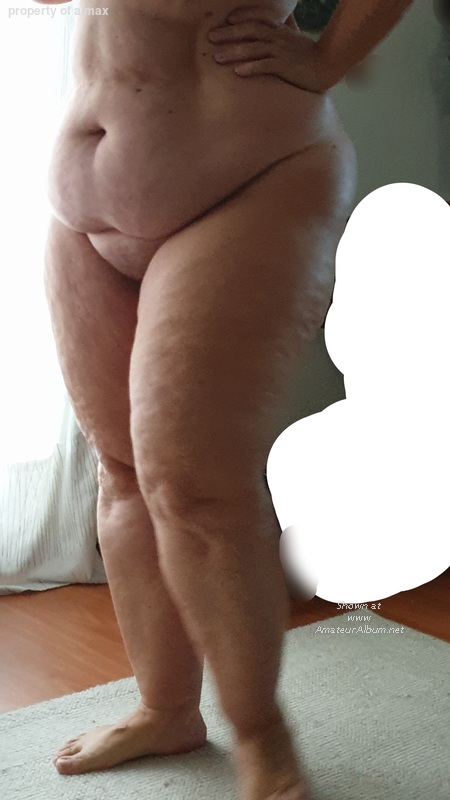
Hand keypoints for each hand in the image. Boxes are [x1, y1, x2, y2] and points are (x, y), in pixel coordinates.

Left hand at [208, 8, 329, 92]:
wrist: (326, 66)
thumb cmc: (309, 54)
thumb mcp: (297, 36)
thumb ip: (287, 26)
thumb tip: (283, 18)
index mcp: (279, 30)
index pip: (258, 18)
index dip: (242, 16)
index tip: (227, 20)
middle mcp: (278, 38)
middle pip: (249, 31)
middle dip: (229, 34)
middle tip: (211, 38)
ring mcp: (280, 52)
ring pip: (253, 49)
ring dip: (233, 52)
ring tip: (216, 58)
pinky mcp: (284, 67)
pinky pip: (264, 66)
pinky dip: (250, 68)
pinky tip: (237, 72)